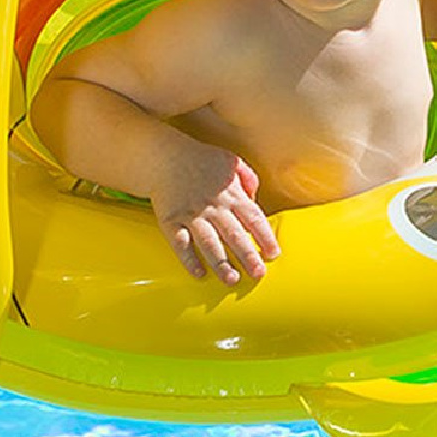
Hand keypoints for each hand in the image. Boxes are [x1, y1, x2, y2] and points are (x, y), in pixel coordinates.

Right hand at [149, 139, 279, 284]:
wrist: (164, 156)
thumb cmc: (201, 159)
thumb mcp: (230, 160)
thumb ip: (247, 177)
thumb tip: (256, 198)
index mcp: (231, 193)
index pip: (253, 218)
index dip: (265, 237)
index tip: (273, 254)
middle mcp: (213, 206)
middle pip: (234, 234)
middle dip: (248, 255)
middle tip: (258, 274)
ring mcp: (191, 214)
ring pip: (209, 243)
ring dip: (221, 263)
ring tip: (232, 280)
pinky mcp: (170, 220)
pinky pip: (180, 244)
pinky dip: (189, 260)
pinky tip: (199, 274)